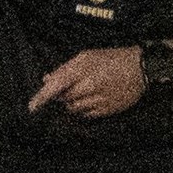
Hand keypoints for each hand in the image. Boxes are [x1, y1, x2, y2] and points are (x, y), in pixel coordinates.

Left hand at [28, 47, 144, 118]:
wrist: (141, 69)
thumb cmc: (112, 58)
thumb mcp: (86, 56)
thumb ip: (65, 68)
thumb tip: (46, 79)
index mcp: (82, 70)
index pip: (55, 86)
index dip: (41, 98)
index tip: (31, 108)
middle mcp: (89, 87)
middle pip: (64, 99)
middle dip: (60, 96)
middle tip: (69, 88)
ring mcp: (99, 101)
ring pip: (74, 109)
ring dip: (71, 104)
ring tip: (81, 92)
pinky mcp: (108, 111)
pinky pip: (87, 116)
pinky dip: (83, 110)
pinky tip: (89, 100)